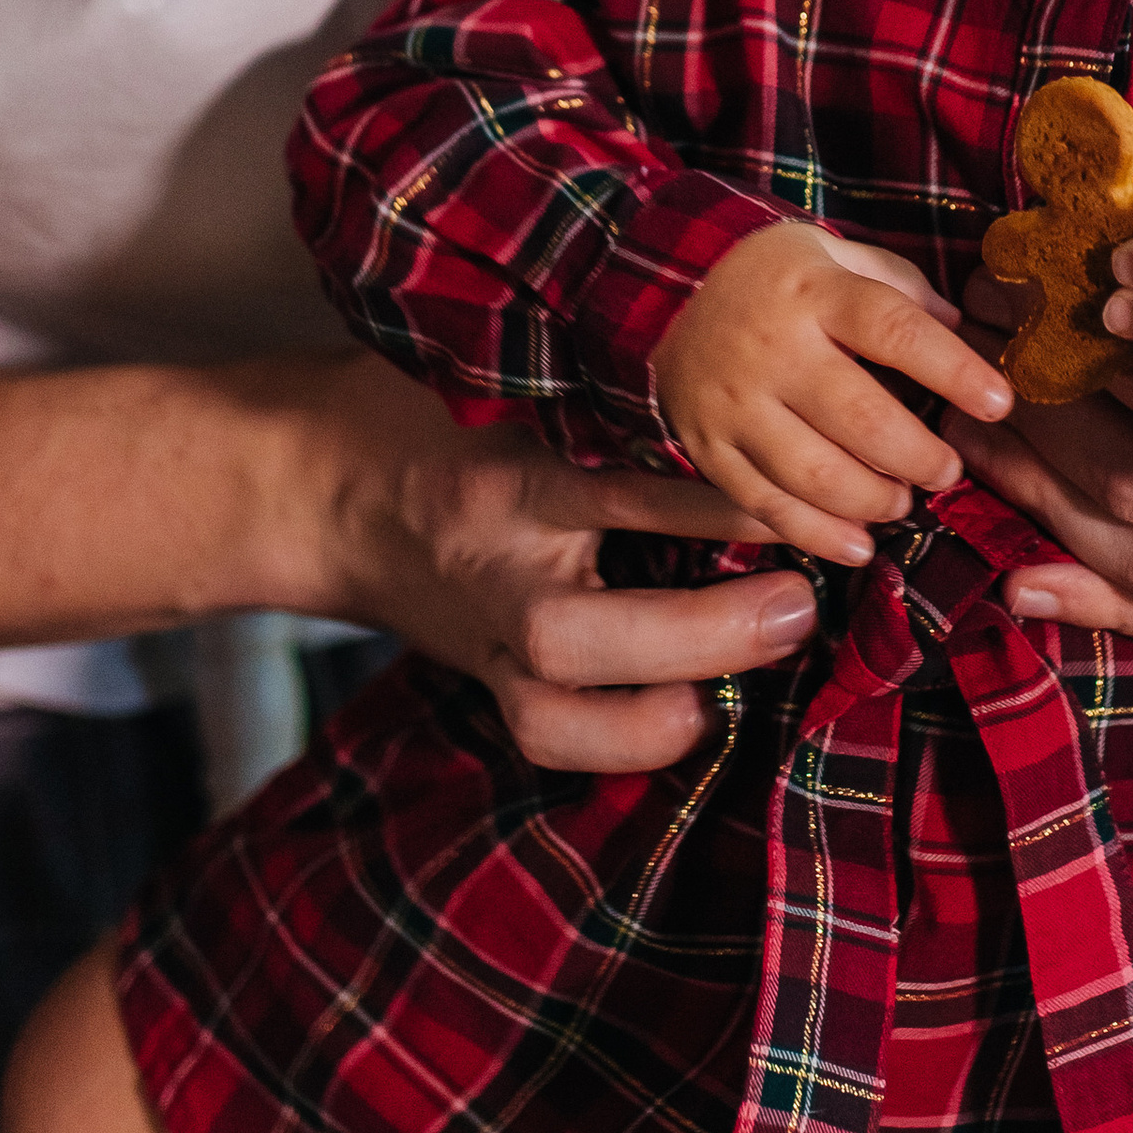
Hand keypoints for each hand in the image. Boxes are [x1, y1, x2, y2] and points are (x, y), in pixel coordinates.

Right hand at [294, 358, 822, 770]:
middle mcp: (492, 570)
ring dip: (660, 715)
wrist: (334, 489)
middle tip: (797, 604)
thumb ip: (621, 405)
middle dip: (695, 635)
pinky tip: (708, 716)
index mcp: (507, 482)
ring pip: (554, 715)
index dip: (710, 504)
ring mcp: (484, 643)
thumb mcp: (532, 392)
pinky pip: (555, 737)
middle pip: (572, 636)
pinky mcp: (490, 684)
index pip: (614, 493)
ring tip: (759, 679)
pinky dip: (632, 739)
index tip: (796, 503)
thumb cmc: (460, 422)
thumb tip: (761, 403)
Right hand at [653, 225, 1012, 564]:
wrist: (665, 295)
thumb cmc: (774, 278)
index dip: (954, 370)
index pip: (893, 329)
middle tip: (948, 469)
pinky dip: (817, 535)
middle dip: (919, 455)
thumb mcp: (834, 253)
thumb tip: (965, 324)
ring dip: (874, 499)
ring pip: (815, 473)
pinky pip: (765, 505)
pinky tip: (859, 544)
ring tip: (902, 500)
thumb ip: (899, 286)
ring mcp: (734, 404)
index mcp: (812, 291)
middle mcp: (771, 348)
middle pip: (860, 417)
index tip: (1000, 402)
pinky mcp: (709, 448)